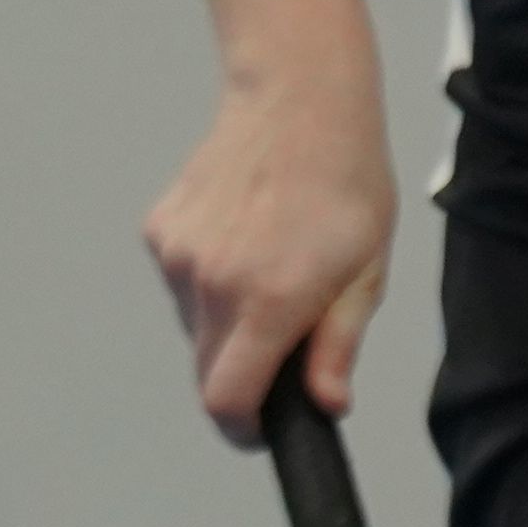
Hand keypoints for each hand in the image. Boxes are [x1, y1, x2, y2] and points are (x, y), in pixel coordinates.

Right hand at [143, 67, 395, 439]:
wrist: (299, 99)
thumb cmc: (347, 183)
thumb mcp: (367, 271)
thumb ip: (338, 346)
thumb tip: (326, 405)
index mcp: (268, 300)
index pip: (226, 401)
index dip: (243, 428)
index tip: (263, 427)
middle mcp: (213, 283)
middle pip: (208, 370)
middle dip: (243, 374)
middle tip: (286, 335)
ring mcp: (179, 254)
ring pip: (196, 325)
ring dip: (228, 320)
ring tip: (272, 263)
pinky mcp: (161, 230)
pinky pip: (183, 282)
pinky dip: (210, 279)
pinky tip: (244, 234)